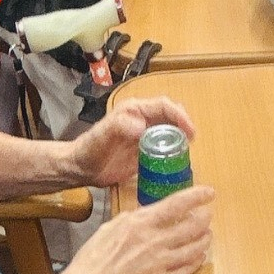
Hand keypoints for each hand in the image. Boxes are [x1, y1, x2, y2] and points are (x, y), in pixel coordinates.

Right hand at [65, 187, 213, 273]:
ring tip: (207, 235)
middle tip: (208, 215)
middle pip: (192, 227)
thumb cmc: (95, 256)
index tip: (208, 193)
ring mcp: (160, 263)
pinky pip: (186, 271)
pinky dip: (196, 262)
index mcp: (142, 223)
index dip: (196, 196)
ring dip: (204, 240)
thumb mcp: (113, 225)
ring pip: (194, 249)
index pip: (177, 204)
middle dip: (204, 219)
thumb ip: (135, 219)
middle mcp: (155, 241)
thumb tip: (147, 214)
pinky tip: (199, 257)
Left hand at [71, 98, 196, 188]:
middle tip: (192, 140)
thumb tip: (141, 126)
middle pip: (170, 116)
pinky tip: (177, 162)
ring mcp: (144, 135)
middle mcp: (142, 119)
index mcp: (134, 110)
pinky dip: (173, 153)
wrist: (81, 168)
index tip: (189, 130)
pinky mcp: (144, 151)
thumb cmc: (89, 150)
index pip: (163, 106)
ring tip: (188, 151)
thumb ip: (119, 126)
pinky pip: (164, 148)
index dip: (179, 115)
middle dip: (184, 125)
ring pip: (169, 131)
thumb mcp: (103, 136)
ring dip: (180, 139)